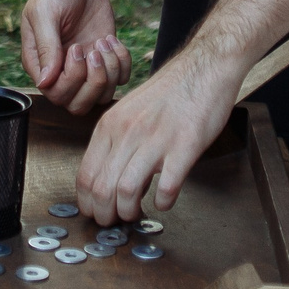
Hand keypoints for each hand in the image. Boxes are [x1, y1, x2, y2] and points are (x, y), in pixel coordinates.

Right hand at [20, 0, 131, 112]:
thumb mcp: (44, 13)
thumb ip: (46, 48)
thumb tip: (44, 83)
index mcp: (40, 63)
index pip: (55, 94)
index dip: (71, 78)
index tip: (76, 47)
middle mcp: (62, 70)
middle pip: (78, 104)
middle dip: (94, 81)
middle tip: (95, 50)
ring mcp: (85, 65)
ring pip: (101, 95)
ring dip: (110, 72)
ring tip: (105, 42)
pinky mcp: (105, 56)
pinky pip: (120, 78)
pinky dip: (123, 64)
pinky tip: (114, 40)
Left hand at [74, 49, 239, 222]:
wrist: (204, 67)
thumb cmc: (169, 93)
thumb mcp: (129, 112)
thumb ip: (116, 143)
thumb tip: (109, 181)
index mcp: (110, 125)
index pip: (85, 175)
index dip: (88, 203)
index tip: (96, 212)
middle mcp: (128, 132)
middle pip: (101, 189)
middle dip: (106, 215)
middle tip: (116, 221)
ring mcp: (156, 139)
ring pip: (126, 192)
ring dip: (129, 212)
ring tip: (138, 213)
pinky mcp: (185, 146)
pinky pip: (167, 187)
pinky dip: (163, 202)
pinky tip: (165, 200)